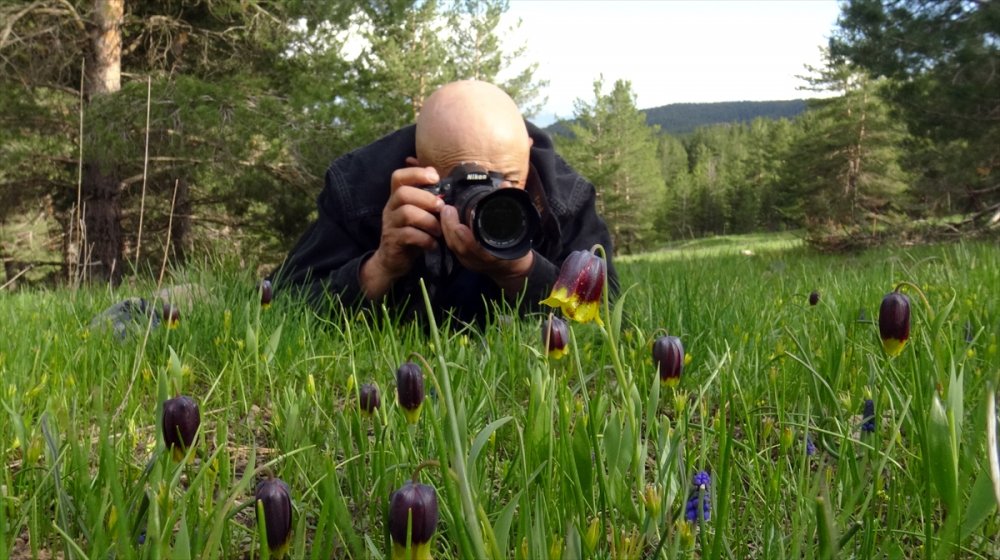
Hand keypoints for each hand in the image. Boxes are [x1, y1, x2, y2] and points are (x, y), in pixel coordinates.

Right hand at [361, 165, 442, 297]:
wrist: (394, 260)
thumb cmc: (412, 232)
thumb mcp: (419, 212)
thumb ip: (427, 196)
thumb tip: (438, 175)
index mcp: (397, 197)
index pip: (399, 176)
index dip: (416, 173)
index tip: (435, 178)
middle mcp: (391, 207)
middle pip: (403, 193)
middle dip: (426, 198)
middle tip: (441, 208)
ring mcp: (390, 224)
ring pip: (407, 213)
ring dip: (428, 220)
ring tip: (439, 230)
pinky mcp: (393, 241)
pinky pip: (409, 235)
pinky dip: (425, 239)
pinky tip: (433, 244)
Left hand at [439, 205, 534, 292]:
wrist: (512, 267)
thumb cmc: (517, 245)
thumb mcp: (520, 226)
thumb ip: (513, 205)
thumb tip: (505, 185)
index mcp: (497, 255)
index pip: (479, 251)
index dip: (467, 240)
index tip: (459, 225)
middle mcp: (482, 260)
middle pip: (461, 247)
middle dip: (451, 229)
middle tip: (447, 209)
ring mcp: (472, 262)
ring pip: (454, 248)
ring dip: (447, 230)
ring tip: (445, 211)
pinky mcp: (465, 260)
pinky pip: (452, 248)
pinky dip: (447, 234)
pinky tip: (444, 221)